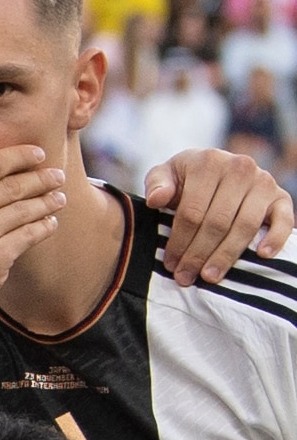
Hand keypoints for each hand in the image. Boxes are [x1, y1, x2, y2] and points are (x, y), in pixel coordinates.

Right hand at [0, 138, 68, 337]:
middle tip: (57, 175)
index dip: (17, 157)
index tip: (37, 154)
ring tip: (58, 197)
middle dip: (40, 177)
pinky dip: (45, 225)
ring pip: (24, 208)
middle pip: (10, 185)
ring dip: (47, 200)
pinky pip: (30, 233)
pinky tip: (50, 222)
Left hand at [146, 150, 294, 284]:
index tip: (170, 263)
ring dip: (226, 255)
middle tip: (186, 277)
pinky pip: (284, 220)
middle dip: (199, 254)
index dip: (179, 241)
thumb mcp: (165, 174)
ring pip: (245, 226)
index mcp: (209, 162)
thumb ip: (157, 184)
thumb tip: (156, 199)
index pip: (192, 212)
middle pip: (217, 222)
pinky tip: (262, 255)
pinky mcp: (281, 196)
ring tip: (210, 277)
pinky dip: (276, 238)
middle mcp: (240, 168)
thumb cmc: (186, 177)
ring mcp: (263, 182)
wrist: (216, 168)